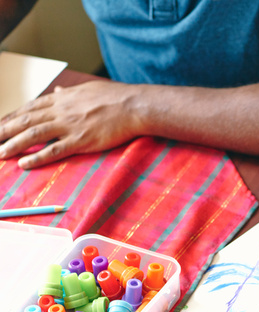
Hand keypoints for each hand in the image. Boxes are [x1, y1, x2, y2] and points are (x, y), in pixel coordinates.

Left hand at [0, 81, 142, 167]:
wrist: (134, 106)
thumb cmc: (115, 98)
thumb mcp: (87, 90)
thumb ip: (69, 93)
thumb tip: (57, 90)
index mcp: (61, 99)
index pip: (29, 108)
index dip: (11, 117)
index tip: (0, 125)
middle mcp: (60, 111)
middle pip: (25, 121)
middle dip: (4, 131)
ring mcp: (69, 126)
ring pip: (33, 135)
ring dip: (13, 145)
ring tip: (0, 154)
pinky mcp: (81, 140)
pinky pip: (55, 150)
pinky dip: (38, 157)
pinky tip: (24, 163)